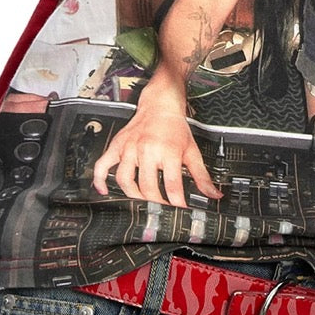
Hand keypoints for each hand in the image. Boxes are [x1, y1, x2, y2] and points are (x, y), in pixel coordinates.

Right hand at [91, 97, 219, 206]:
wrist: (160, 103)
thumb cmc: (175, 127)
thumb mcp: (192, 150)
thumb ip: (202, 176)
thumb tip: (214, 195)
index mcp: (168, 151)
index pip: (172, 185)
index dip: (177, 203)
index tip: (180, 211)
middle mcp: (147, 149)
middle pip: (148, 186)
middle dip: (155, 203)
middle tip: (161, 209)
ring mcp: (130, 147)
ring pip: (125, 179)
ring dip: (132, 195)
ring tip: (141, 202)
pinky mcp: (117, 145)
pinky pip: (103, 164)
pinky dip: (100, 179)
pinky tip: (104, 190)